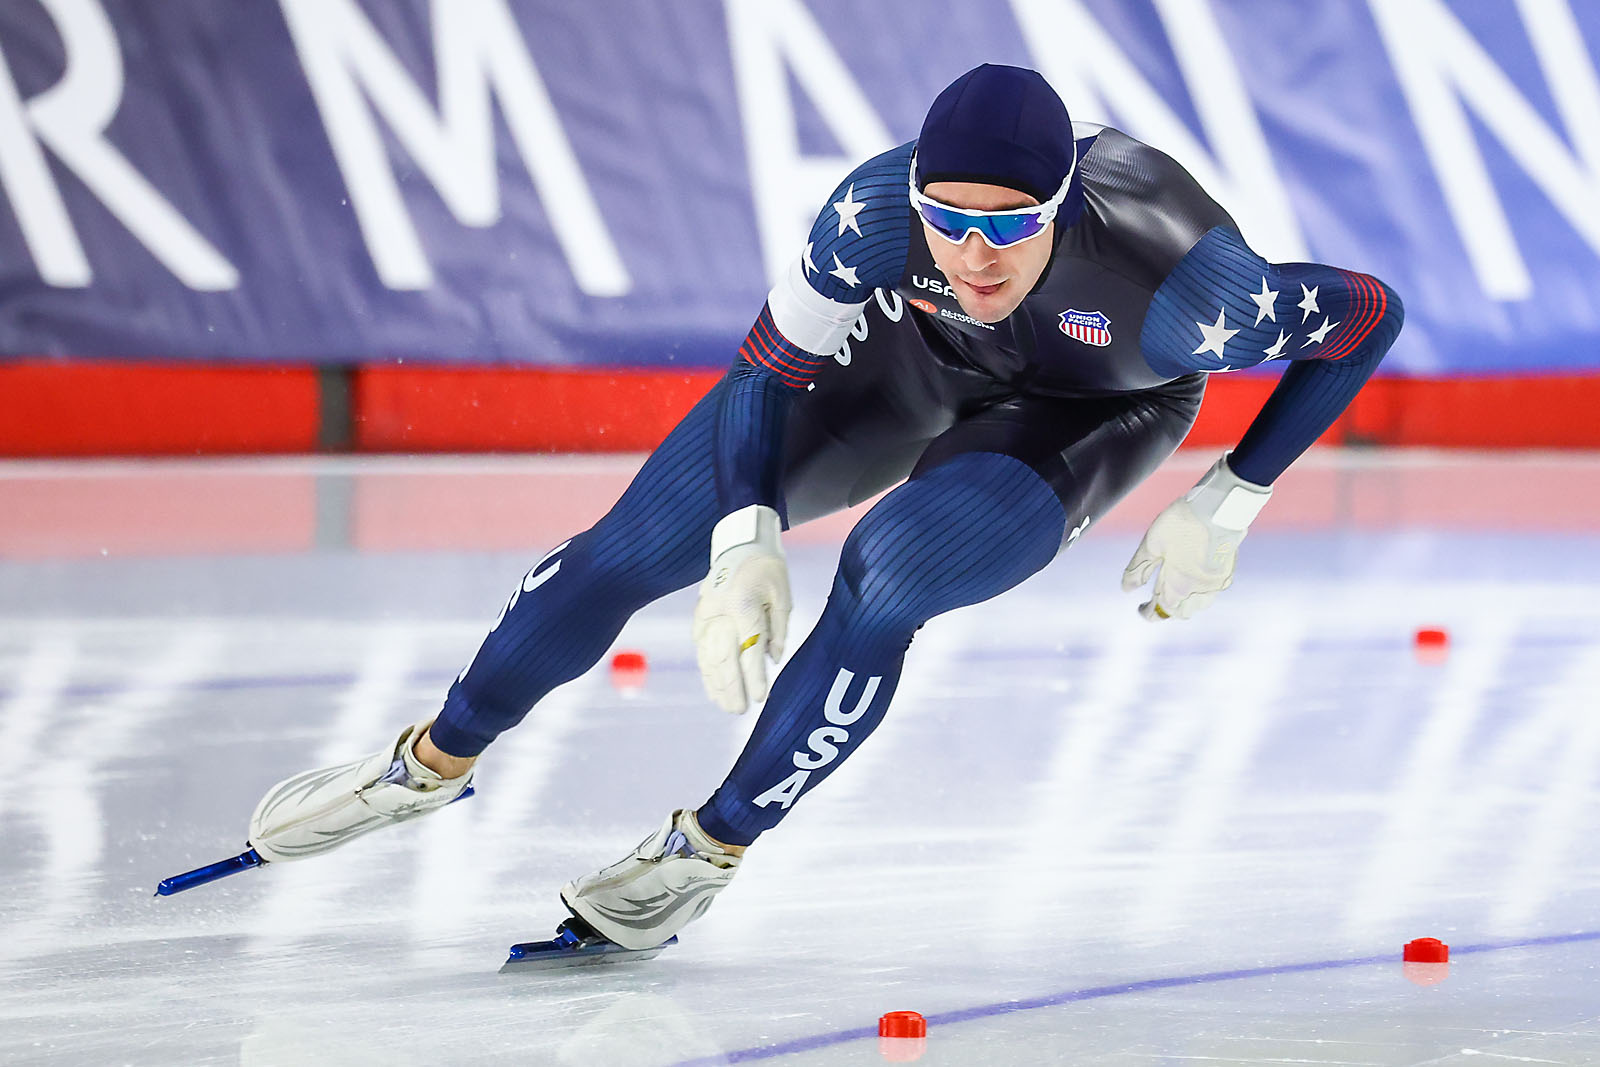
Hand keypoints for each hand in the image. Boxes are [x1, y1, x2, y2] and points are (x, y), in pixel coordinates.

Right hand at [694, 505, 790, 712]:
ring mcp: (706, 617)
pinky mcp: (699, 619)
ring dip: (717, 685)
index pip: (749, 650)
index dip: (754, 678)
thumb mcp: (782, 595)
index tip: (760, 698)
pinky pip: (701, 652)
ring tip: (728, 706)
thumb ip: (779, 629)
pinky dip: (707, 673)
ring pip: (708, 659)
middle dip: (732, 688)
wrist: (738, 543)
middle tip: (741, 711)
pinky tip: (714, 689)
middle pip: (723, 659)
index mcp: (744, 605)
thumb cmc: (767, 569)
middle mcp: (720, 613)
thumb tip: (773, 660)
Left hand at [1121, 454, 1270, 620]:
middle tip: (1156, 597)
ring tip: (1176, 589)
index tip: (1142, 609)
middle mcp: (1200, 590)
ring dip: (1186, 603)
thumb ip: (1138, 569)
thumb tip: (1127, 590)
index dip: (1149, 613)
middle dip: (1168, 609)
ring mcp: (1217, 583)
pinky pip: (1212, 592)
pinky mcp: (1228, 572)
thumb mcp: (1151, 544)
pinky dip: (1201, 592)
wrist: (1219, 507)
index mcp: (1178, 585)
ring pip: (1200, 605)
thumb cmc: (1181, 523)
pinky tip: (1194, 578)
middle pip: (1182, 612)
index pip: (1161, 610)